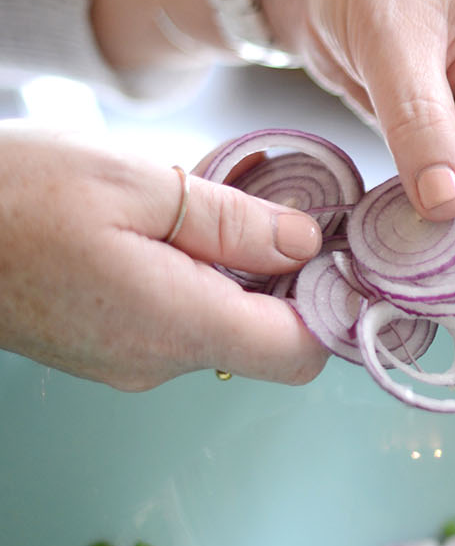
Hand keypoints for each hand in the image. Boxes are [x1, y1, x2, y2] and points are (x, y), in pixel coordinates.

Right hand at [0, 125, 325, 388]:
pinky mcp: (100, 348)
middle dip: (278, 274)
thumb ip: (232, 221)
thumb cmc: (14, 196)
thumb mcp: (138, 184)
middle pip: (265, 337)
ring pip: (218, 324)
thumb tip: (306, 243)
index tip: (333, 248)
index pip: (302, 353)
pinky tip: (157, 226)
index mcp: (178, 326)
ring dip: (227, 269)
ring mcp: (125, 361)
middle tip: (259, 201)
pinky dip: (186, 277)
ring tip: (192, 204)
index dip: (330, 304)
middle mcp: (156, 361)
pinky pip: (173, 319)